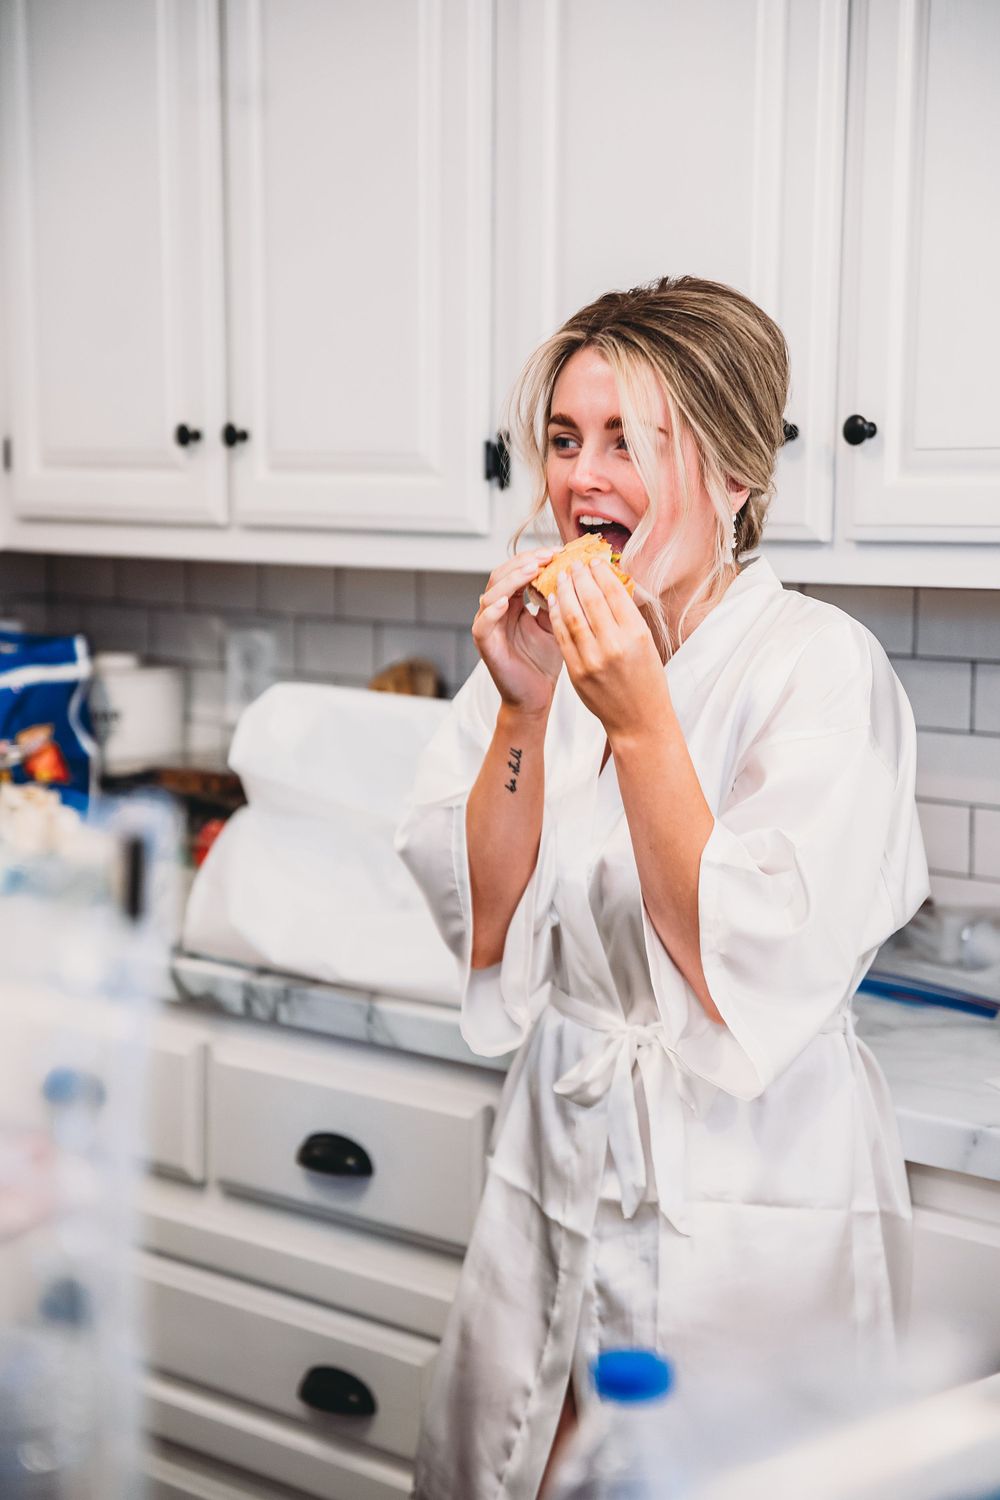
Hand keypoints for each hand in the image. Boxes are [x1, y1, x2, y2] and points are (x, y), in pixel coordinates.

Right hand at [472, 548, 563, 714]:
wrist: (536, 696)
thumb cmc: (544, 662)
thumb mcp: (556, 623)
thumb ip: (557, 600)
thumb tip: (571, 573)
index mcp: (514, 602)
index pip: (518, 570)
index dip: (535, 558)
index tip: (559, 551)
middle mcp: (497, 610)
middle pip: (502, 574)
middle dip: (524, 562)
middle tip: (548, 555)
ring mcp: (488, 626)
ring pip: (491, 593)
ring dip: (512, 579)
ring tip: (532, 570)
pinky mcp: (485, 644)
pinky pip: (483, 623)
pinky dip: (493, 610)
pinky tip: (508, 601)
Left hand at [547, 559, 670, 738]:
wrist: (638, 720)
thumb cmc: (646, 680)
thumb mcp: (646, 643)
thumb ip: (627, 616)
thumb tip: (608, 584)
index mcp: (636, 634)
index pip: (613, 593)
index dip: (600, 572)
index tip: (594, 560)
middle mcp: (614, 645)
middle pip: (590, 599)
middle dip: (579, 576)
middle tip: (573, 563)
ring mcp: (592, 659)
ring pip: (572, 615)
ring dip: (564, 592)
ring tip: (561, 577)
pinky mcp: (576, 672)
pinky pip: (562, 636)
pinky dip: (556, 615)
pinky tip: (553, 602)